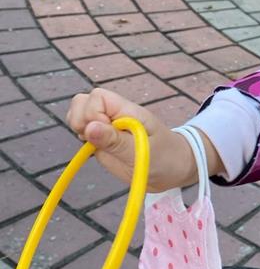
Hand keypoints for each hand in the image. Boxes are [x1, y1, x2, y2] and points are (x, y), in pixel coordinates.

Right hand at [66, 88, 197, 191]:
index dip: (93, 114)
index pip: (97, 97)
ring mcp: (105, 127)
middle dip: (80, 120)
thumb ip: (116, 140)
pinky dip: (81, 140)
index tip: (105, 133)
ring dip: (79, 129)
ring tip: (95, 144)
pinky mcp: (101, 141)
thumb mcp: (142, 151)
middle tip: (95, 139)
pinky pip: (82, 132)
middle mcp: (113, 114)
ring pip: (78, 115)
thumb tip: (90, 127)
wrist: (172, 171)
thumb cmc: (164, 156)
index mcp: (126, 110)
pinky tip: (92, 149)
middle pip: (82, 102)